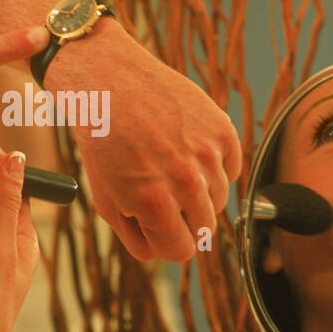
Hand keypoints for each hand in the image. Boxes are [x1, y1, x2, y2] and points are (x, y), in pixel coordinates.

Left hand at [51, 27, 241, 262]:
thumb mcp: (107, 199)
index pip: (182, 252)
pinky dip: (213, 165)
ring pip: (219, 199)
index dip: (166, 242)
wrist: (107, 78)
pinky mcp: (222, 129)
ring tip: (166, 164)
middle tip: (159, 192)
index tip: (155, 226)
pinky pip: (230, 168)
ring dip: (197, 191)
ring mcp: (208, 153)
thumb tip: (165, 253)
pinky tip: (184, 146)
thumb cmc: (102, 141)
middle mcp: (187, 181)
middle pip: (204, 229)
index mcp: (155, 204)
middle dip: (182, 219)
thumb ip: (137, 236)